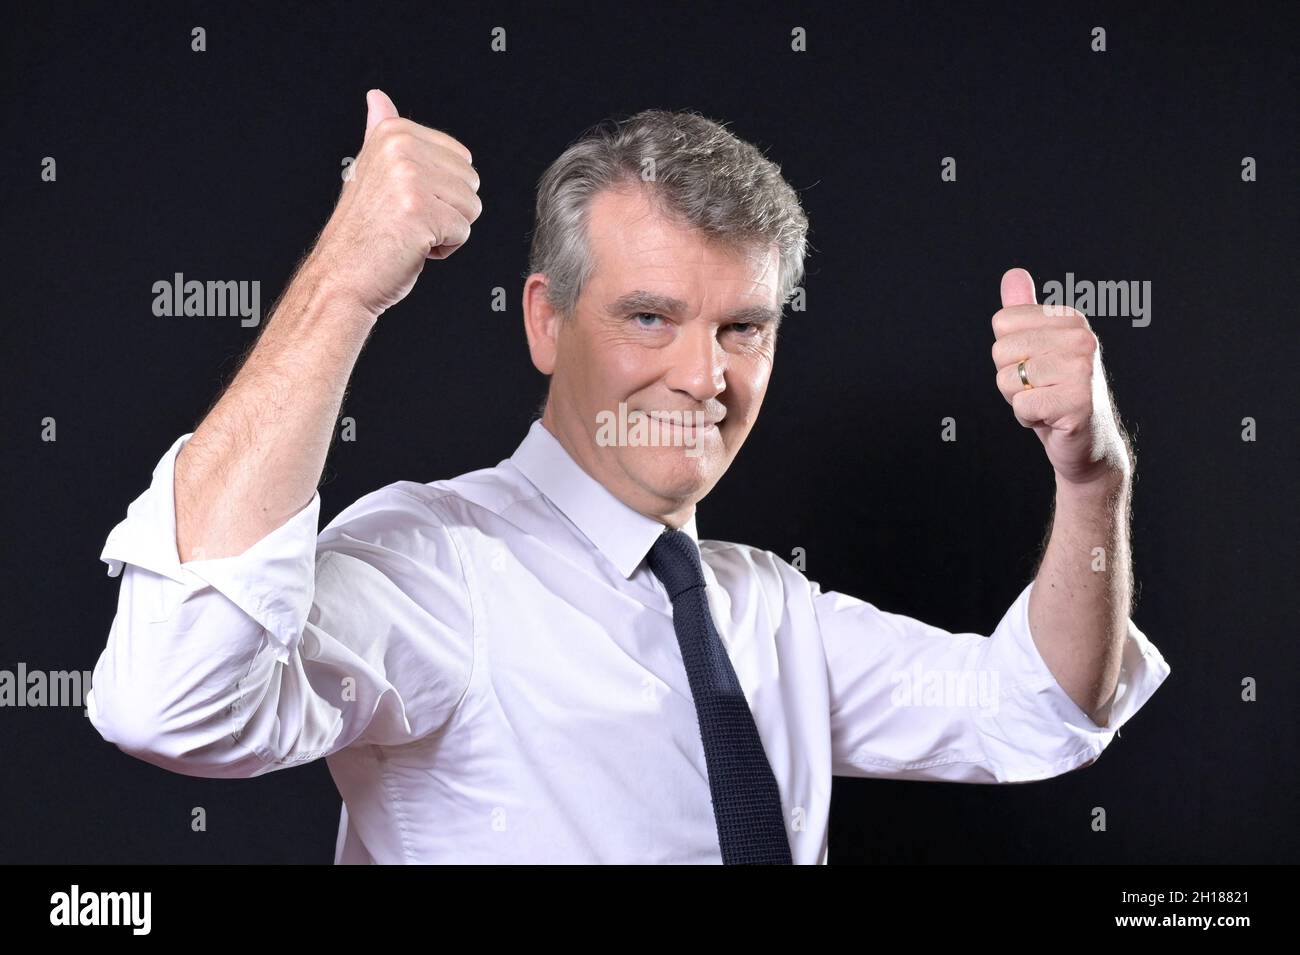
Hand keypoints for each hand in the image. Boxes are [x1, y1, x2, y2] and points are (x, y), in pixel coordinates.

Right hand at [307, 89, 480, 317]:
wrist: (342, 275)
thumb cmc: (363, 231)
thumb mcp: (369, 170)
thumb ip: (379, 131)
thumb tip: (377, 97)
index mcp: (394, 133)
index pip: (462, 159)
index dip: (442, 190)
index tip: (405, 200)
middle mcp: (401, 149)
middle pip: (471, 182)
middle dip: (448, 210)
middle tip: (407, 221)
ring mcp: (410, 179)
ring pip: (471, 207)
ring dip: (447, 230)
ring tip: (409, 233)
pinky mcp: (421, 212)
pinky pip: (463, 232)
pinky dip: (444, 249)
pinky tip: (412, 248)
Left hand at [990, 267, 1130, 486]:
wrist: (1089, 443)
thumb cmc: (1057, 394)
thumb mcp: (1037, 349)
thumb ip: (1023, 313)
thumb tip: (1013, 274)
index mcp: (1070, 320)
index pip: (1002, 323)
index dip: (1009, 353)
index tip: (1036, 368)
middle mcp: (1081, 339)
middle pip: (1000, 351)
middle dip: (1011, 379)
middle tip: (1042, 389)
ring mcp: (1082, 369)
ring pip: (1008, 380)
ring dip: (1019, 400)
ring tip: (1047, 403)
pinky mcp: (1077, 401)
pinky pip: (1021, 405)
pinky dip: (1028, 418)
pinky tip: (1052, 418)